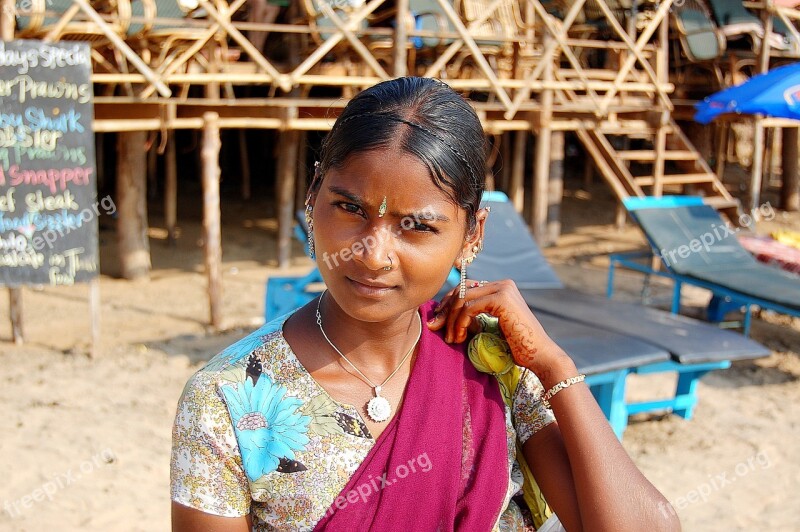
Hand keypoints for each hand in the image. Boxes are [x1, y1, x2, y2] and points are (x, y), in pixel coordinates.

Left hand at [427, 279, 571, 374]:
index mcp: (500, 287)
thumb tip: (443, 314)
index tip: (439, 322)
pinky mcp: (501, 299)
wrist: (539, 356)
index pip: (465, 288)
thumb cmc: (516, 346)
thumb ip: (472, 316)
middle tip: (435, 327)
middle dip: (445, 310)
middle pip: (461, 290)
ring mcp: (503, 289)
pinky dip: (460, 322)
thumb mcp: (489, 326)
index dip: (448, 304)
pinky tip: (460, 337)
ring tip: (451, 339)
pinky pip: (469, 308)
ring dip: (451, 319)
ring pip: (462, 298)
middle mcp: (502, 284)